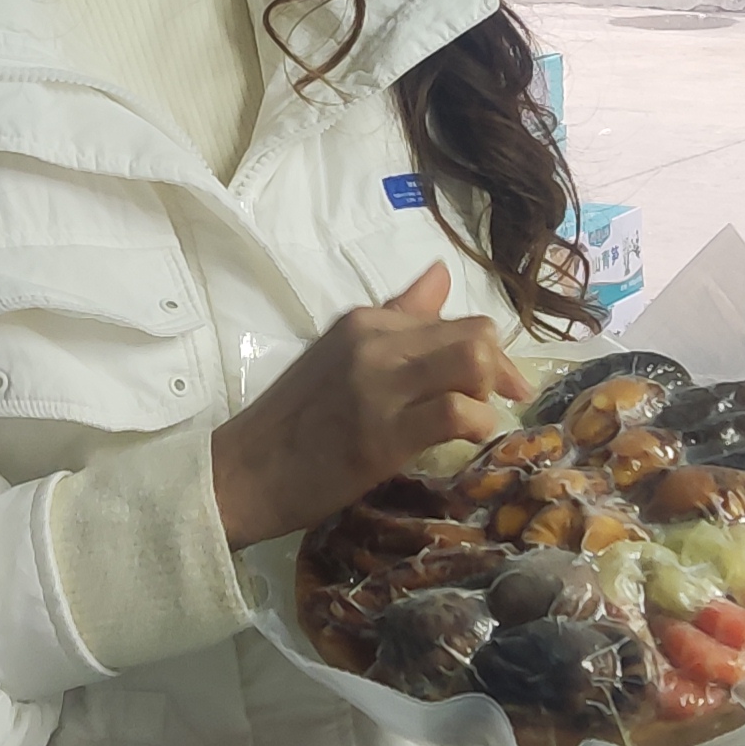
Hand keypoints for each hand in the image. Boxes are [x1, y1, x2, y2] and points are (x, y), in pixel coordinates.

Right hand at [209, 264, 530, 549]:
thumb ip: (396, 316)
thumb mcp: (340, 353)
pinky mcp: (383, 434)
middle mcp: (375, 342)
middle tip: (499, 402)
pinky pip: (456, 412)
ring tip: (477, 420)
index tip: (497, 383)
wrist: (242, 472)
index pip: (453, 317)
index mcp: (366, 320)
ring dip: (490, 393)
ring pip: (472, 363)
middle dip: (502, 370)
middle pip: (474, 334)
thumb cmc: (293, 421)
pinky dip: (477, 425)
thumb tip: (440, 272)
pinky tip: (468, 441)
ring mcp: (379, 386)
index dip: (489, 350)